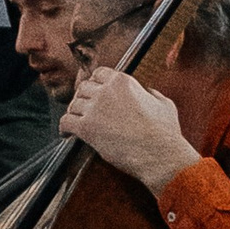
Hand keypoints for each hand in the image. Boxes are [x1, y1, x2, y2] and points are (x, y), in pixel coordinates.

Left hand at [61, 65, 198, 196]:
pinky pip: (66, 122)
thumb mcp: (165, 105)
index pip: (99, 74)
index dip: (95, 83)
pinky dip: (64, 128)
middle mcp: (105, 91)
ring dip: (74, 113)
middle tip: (84, 108)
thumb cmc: (165, 133)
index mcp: (122, 82)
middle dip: (83, 98)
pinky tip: (67, 134)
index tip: (95, 91)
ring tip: (76, 122)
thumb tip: (149, 91)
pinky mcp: (86, 128)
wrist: (159, 155)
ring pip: (73, 105)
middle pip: (83, 88)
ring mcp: (94, 109)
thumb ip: (153, 94)